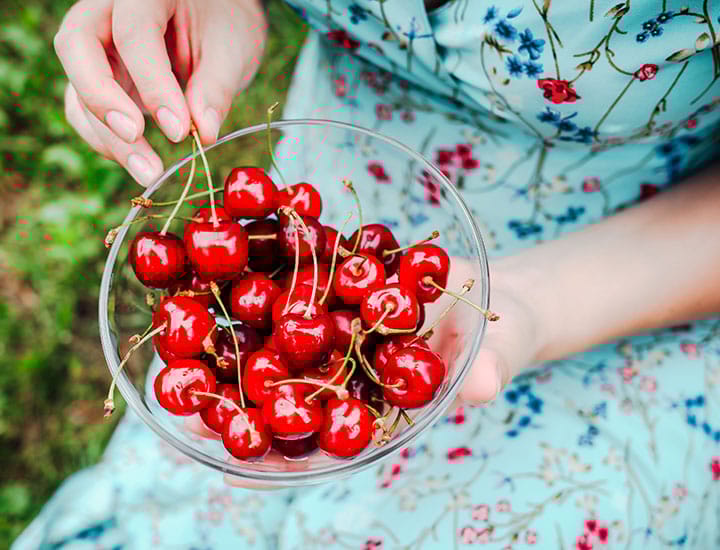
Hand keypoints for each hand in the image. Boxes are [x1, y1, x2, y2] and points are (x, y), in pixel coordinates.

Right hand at [54, 0, 266, 185]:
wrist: (219, 21)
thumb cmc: (225, 26)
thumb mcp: (232, 50)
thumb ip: (216, 87)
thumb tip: (203, 133)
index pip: (133, 33)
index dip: (153, 84)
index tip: (180, 131)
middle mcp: (107, 12)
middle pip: (78, 49)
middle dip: (103, 100)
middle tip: (137, 138)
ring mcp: (96, 45)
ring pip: (76, 86)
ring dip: (106, 135)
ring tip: (148, 171)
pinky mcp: (98, 77)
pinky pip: (83, 109)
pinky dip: (106, 139)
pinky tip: (139, 161)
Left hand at [185, 256, 550, 487]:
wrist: (486, 293)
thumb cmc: (494, 338)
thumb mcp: (495, 355)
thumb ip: (485, 371)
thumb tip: (477, 388)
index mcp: (363, 405)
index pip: (312, 439)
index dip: (273, 449)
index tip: (228, 453)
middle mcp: (334, 368)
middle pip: (275, 389)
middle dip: (227, 398)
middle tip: (180, 402)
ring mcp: (327, 323)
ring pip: (271, 327)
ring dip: (227, 324)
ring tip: (179, 320)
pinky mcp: (329, 279)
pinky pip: (294, 268)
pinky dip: (266, 254)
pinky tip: (232, 240)